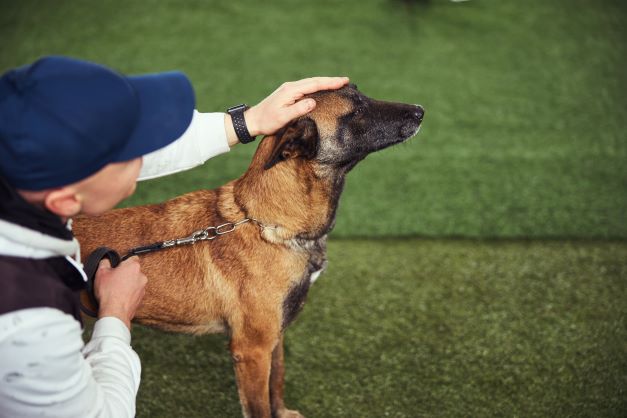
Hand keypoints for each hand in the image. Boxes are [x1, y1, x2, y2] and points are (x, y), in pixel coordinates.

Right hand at [94, 256, 146, 329]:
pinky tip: (119, 297)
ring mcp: (143, 288)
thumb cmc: (109, 292)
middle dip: (125, 274)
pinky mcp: (141, 298)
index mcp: (133, 266)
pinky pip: (134, 292)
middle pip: (133, 271)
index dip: (123, 262)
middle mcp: (141, 276)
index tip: (117, 267)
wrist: (115, 312)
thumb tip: (106, 261)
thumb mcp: (101, 273)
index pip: (132, 258)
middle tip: (114, 279)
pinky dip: (129, 293)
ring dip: (127, 284)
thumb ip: (104, 263)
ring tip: (116, 289)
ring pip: (134, 282)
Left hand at [224, 77, 348, 145]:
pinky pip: (307, 88)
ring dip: (325, 83)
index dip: (330, 83)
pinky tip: (323, 91)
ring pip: (311, 84)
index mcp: (291, 90)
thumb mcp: (283, 117)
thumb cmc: (267, 121)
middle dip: (331, 81)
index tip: (344, 81)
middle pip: (315, 81)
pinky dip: (317, 88)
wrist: (253, 121)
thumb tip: (313, 101)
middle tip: (347, 81)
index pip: (314, 84)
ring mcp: (290, 90)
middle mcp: (291, 87)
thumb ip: (298, 109)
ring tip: (339, 84)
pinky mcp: (289, 94)